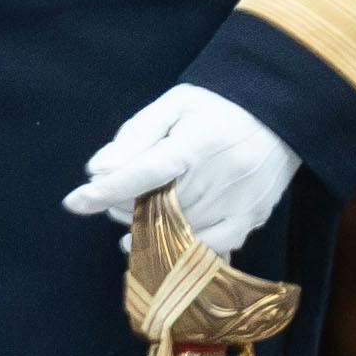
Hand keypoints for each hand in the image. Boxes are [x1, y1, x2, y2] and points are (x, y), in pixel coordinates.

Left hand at [63, 84, 300, 259]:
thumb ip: (135, 135)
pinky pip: (211, 249)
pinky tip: (160, 244)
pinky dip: (181, 250)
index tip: (74, 202)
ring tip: (135, 214)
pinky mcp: (252, 218)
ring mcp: (240, 201)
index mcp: (199, 141)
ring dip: (148, 229)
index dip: (108, 190)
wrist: (281, 115)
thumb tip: (99, 169)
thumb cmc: (218, 108)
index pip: (147, 171)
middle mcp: (222, 174)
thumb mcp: (175, 105)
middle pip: (159, 207)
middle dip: (124, 207)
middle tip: (115, 197)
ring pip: (181, 231)